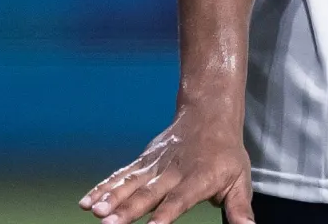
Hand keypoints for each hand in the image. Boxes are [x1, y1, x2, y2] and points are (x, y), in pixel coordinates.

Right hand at [80, 108, 253, 223]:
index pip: (179, 200)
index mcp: (198, 179)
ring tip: (94, 211)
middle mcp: (173, 172)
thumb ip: (239, 209)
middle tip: (108, 223)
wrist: (208, 114)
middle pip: (147, 193)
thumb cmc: (226, 154)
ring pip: (129, 183)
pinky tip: (87, 202)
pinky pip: (121, 176)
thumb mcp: (240, 180)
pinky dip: (103, 188)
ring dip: (110, 198)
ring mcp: (154, 166)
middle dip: (127, 210)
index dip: (166, 215)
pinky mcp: (143, 162)